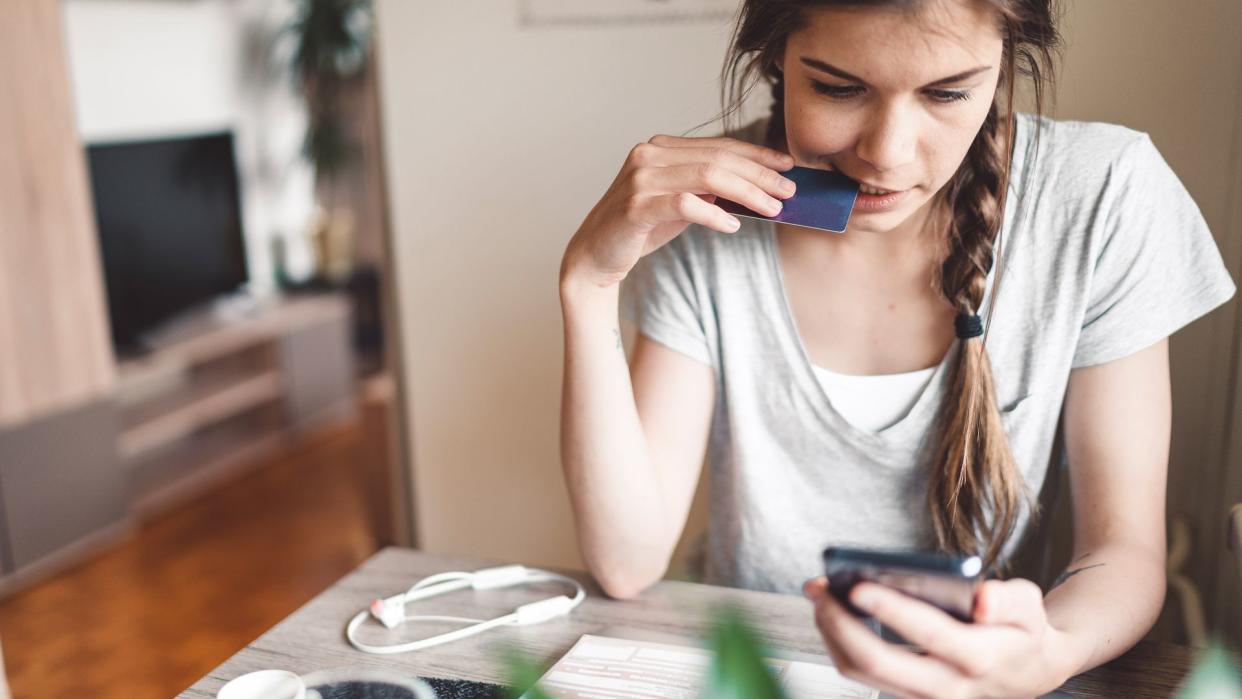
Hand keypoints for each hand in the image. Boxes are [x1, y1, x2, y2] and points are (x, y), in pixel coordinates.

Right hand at [560, 135, 795, 289]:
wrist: (596, 256)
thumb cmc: (639, 229)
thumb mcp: (679, 204)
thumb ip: (707, 190)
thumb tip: (756, 187)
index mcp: (661, 148)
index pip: (718, 146)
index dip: (757, 154)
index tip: (787, 165)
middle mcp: (649, 155)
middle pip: (718, 158)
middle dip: (759, 174)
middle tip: (788, 190)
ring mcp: (640, 178)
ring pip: (707, 176)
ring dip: (746, 193)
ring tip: (772, 208)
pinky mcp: (635, 205)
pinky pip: (685, 204)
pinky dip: (714, 216)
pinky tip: (733, 227)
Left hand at [803, 576, 1075, 698]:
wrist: (1026, 669)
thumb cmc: (1021, 628)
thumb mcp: (1029, 605)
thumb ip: (1009, 600)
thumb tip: (981, 600)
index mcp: (980, 659)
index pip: (929, 634)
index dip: (891, 609)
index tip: (858, 584)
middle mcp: (948, 686)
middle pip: (878, 663)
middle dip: (841, 623)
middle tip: (820, 587)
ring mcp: (923, 696)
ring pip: (861, 672)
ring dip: (831, 631)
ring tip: (818, 592)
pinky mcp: (905, 694)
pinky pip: (861, 673)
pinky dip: (838, 640)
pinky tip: (829, 608)